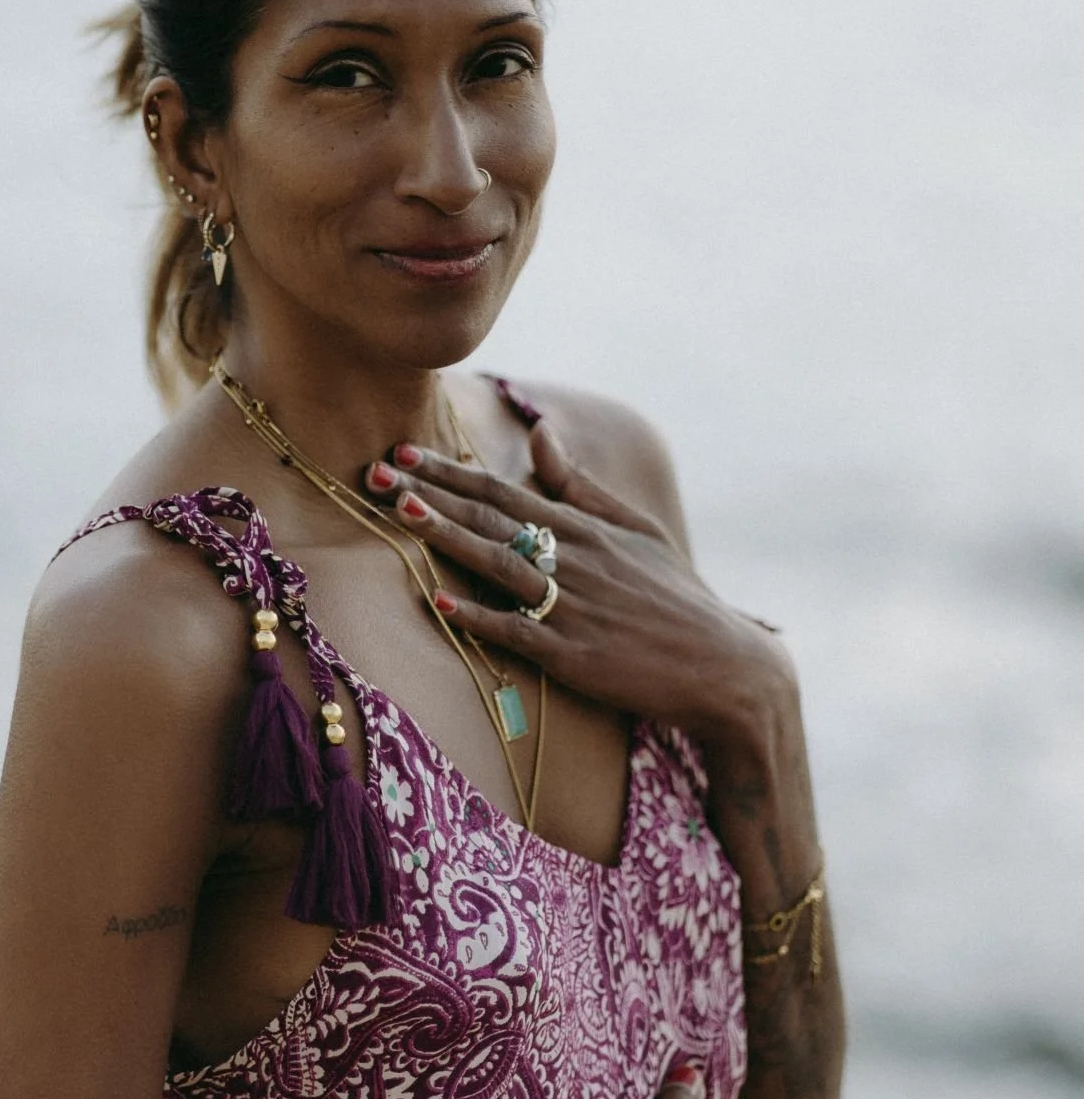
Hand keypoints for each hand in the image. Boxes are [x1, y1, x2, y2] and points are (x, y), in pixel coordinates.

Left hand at [364, 422, 784, 744]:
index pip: (506, 492)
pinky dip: (481, 616)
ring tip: (403, 514)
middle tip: (378, 473)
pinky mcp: (575, 655)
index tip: (406, 453)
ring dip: (449, 538)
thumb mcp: (637, 530)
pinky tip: (442, 602)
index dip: (451, 472)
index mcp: (586, 529)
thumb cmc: (674, 597)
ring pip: (500, 565)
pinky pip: (518, 632)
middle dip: (432, 495)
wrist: (721, 666)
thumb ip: (582, 485)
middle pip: (493, 520)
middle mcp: (576, 561)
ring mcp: (574, 607)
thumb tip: (540, 432)